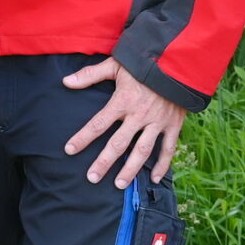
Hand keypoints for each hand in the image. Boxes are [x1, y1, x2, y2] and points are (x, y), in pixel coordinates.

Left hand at [62, 57, 188, 184]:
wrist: (179, 60)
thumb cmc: (144, 62)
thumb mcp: (116, 64)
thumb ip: (90, 75)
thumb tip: (65, 82)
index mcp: (122, 101)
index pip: (97, 124)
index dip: (82, 138)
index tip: (69, 150)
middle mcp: (139, 115)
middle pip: (118, 144)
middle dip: (104, 162)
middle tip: (92, 178)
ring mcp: (158, 122)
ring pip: (142, 151)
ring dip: (130, 169)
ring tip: (119, 184)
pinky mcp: (174, 124)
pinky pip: (168, 148)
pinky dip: (163, 165)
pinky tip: (154, 179)